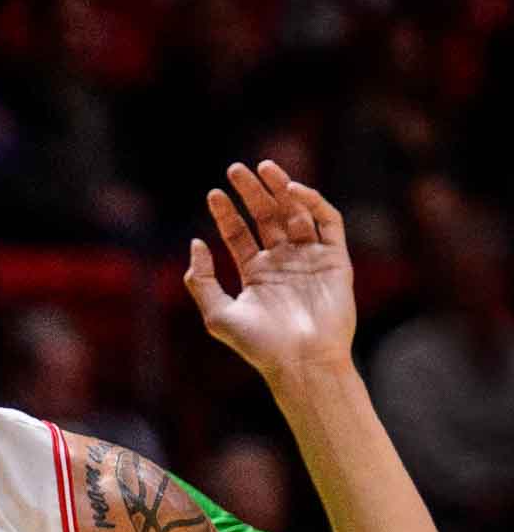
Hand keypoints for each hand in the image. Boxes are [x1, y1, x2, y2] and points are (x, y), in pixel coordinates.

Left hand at [185, 160, 355, 379]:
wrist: (301, 361)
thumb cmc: (259, 345)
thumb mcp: (217, 314)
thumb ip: (201, 281)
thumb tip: (195, 244)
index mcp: (256, 274)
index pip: (239, 235)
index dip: (226, 213)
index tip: (213, 194)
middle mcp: (283, 263)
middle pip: (266, 217)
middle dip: (251, 193)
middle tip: (236, 169)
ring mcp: (310, 259)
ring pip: (296, 213)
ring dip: (281, 189)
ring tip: (263, 170)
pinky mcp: (336, 259)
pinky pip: (328, 222)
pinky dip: (313, 203)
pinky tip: (292, 191)